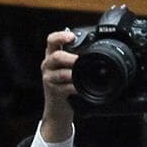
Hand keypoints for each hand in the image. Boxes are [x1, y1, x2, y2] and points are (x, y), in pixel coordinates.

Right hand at [38, 29, 77, 144]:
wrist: (58, 110)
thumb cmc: (67, 86)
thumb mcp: (69, 69)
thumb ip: (77, 58)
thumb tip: (99, 47)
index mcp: (52, 55)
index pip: (52, 40)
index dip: (60, 36)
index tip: (72, 37)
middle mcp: (48, 65)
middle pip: (56, 56)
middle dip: (70, 58)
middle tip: (80, 59)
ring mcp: (49, 78)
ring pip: (61, 73)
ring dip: (74, 73)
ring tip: (84, 74)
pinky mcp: (53, 91)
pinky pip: (65, 87)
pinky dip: (75, 87)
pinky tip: (82, 88)